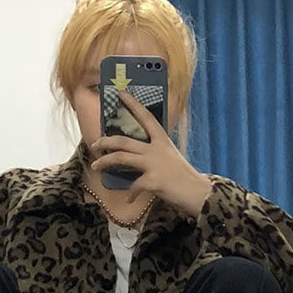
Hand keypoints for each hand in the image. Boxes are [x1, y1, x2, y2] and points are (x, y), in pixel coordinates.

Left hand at [90, 91, 212, 218]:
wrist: (198, 193)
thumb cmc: (184, 177)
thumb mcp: (170, 157)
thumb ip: (155, 153)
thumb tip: (138, 155)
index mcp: (162, 141)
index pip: (146, 117)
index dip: (133, 104)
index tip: (120, 93)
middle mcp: (156, 149)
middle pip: (124, 141)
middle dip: (106, 141)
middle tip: (95, 144)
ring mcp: (154, 164)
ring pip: (122, 158)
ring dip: (105, 162)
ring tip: (96, 166)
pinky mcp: (153, 181)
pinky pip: (134, 186)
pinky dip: (130, 194)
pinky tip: (128, 199)